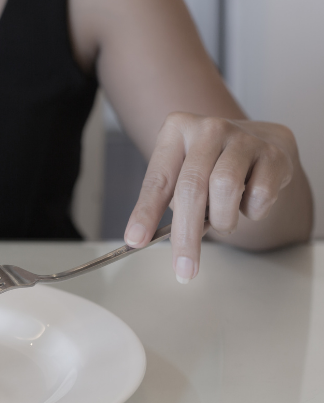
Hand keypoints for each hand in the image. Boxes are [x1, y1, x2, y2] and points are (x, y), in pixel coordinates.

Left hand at [123, 112, 296, 282]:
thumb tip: (146, 239)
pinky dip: (252, 210)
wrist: (260, 143)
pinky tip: (248, 200)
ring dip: (223, 219)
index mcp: (176, 130)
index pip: (157, 180)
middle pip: (191, 188)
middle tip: (183, 267)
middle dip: (186, 235)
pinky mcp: (274, 153)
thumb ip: (169, 201)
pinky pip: (260, 194)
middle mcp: (208, 129)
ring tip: (223, 221)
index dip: (145, 213)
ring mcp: (243, 137)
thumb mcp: (181, 174)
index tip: (135, 240)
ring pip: (226, 189)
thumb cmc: (211, 165)